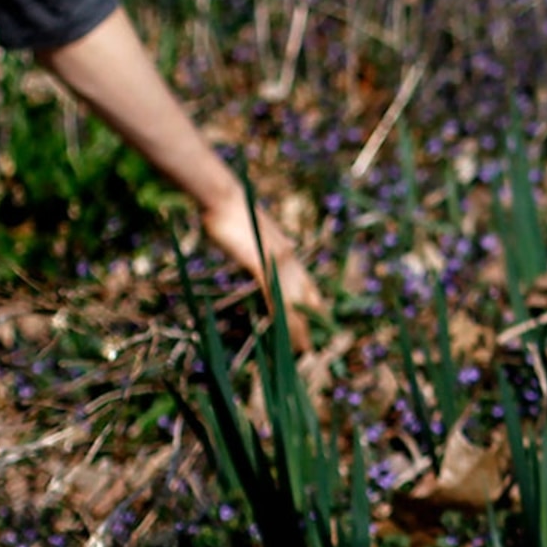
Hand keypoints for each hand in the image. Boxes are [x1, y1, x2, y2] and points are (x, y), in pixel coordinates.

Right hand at [198, 189, 318, 346]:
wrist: (224, 197)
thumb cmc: (231, 212)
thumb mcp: (250, 233)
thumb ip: (257, 245)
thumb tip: (254, 250)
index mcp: (287, 252)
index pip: (307, 284)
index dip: (314, 305)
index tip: (322, 323)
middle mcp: (288, 258)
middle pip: (307, 297)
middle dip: (313, 324)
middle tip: (318, 347)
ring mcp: (277, 261)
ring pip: (293, 302)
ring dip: (299, 328)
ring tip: (305, 350)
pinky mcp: (262, 263)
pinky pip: (274, 295)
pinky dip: (281, 316)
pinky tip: (285, 332)